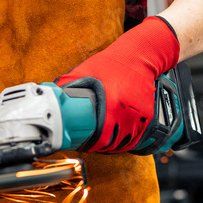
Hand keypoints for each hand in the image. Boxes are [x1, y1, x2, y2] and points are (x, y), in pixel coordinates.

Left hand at [55, 16, 179, 152]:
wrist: (137, 56)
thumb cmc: (110, 63)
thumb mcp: (83, 71)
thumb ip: (67, 85)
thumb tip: (53, 97)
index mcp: (110, 103)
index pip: (102, 137)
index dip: (92, 144)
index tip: (85, 144)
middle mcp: (127, 111)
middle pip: (114, 142)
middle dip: (102, 146)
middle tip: (92, 144)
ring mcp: (140, 114)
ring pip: (127, 142)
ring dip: (115, 146)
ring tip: (103, 145)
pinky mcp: (148, 115)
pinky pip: (139, 136)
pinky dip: (128, 141)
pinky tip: (119, 141)